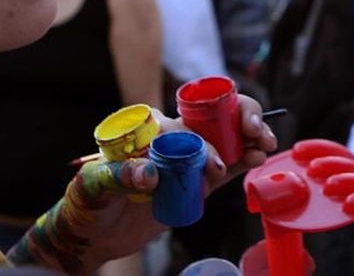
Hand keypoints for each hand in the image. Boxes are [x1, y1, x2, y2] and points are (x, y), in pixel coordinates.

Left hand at [8, 95, 276, 274]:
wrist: (95, 234)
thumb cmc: (89, 202)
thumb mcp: (95, 186)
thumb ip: (119, 176)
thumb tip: (150, 174)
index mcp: (146, 130)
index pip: (179, 123)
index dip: (202, 133)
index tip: (213, 158)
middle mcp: (172, 138)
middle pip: (211, 119)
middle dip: (237, 118)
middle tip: (254, 130)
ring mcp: (188, 158)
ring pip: (225, 137)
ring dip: (248, 135)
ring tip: (265, 143)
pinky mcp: (199, 180)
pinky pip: (227, 164)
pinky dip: (245, 158)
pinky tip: (259, 157)